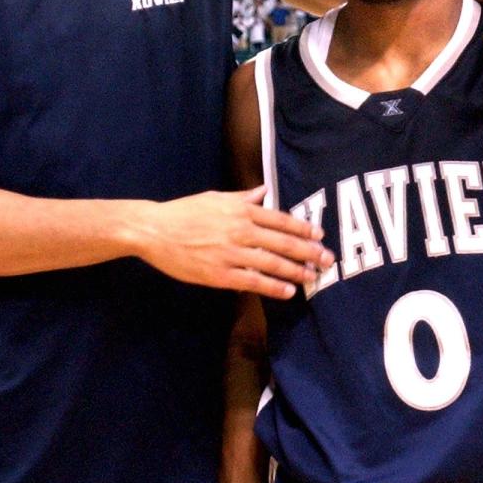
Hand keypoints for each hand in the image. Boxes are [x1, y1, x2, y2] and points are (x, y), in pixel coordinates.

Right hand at [134, 186, 333, 298]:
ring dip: (297, 271)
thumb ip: (242, 197)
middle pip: (283, 243)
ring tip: (314, 277)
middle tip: (328, 260)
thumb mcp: (215, 198)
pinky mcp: (220, 274)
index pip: (281, 220)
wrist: (154, 231)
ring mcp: (232, 254)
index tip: (320, 236)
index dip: (304, 229)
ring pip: (273, 264)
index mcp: (241, 211)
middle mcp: (241, 231)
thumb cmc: (183, 213)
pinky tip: (288, 292)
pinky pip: (253, 282)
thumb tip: (263, 191)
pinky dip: (273, 287)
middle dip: (309, 252)